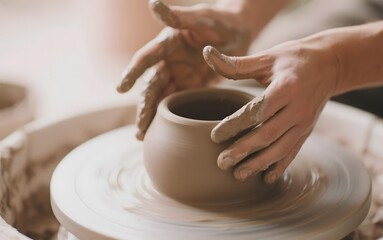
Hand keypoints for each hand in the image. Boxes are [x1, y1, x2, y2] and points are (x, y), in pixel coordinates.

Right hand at [116, 0, 249, 139]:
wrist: (240, 30)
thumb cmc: (220, 20)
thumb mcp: (202, 17)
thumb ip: (178, 16)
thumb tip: (152, 3)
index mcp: (167, 43)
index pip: (145, 59)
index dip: (132, 72)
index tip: (120, 88)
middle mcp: (169, 61)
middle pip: (152, 86)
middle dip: (144, 107)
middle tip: (139, 129)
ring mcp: (180, 74)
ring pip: (161, 98)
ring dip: (152, 116)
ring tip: (142, 136)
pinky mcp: (192, 85)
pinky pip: (178, 102)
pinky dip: (169, 117)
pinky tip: (161, 132)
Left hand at [203, 38, 338, 183]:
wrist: (331, 65)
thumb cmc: (294, 58)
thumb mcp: (268, 56)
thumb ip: (238, 63)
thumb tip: (207, 54)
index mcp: (286, 87)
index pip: (257, 111)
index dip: (235, 125)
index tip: (214, 136)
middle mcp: (298, 108)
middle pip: (267, 134)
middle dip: (243, 151)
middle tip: (221, 162)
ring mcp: (304, 122)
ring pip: (280, 148)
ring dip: (259, 164)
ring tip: (237, 175)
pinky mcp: (307, 131)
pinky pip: (293, 152)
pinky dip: (279, 166)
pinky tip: (265, 178)